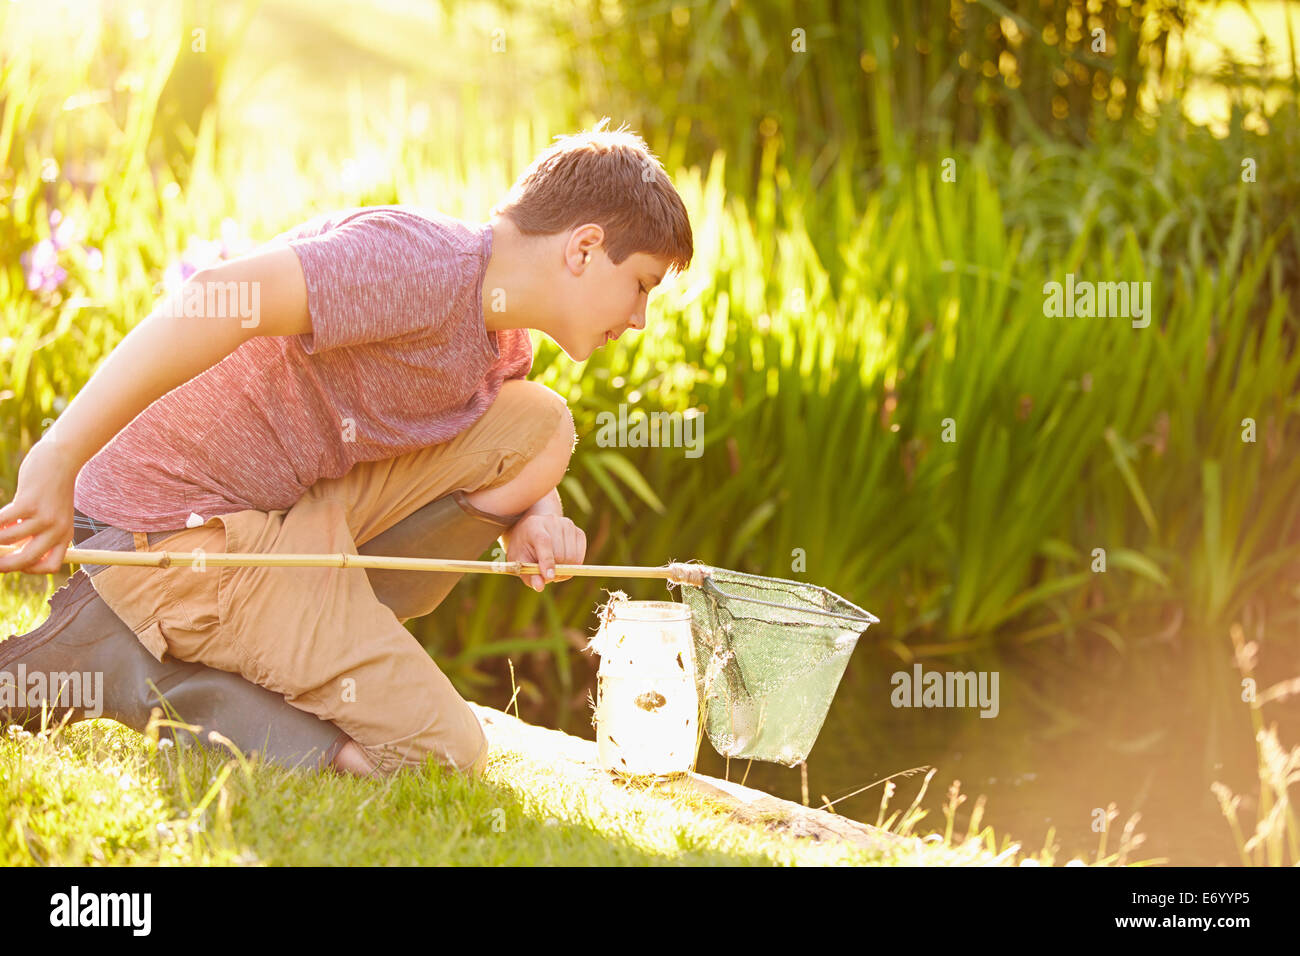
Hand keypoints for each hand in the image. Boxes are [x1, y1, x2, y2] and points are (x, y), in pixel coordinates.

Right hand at [0, 439, 77, 573]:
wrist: (61, 459)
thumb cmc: (51, 490)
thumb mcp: (51, 514)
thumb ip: (35, 533)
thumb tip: (7, 553)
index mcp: (65, 535)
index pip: (50, 566)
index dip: (30, 569)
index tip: (16, 561)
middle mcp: (57, 529)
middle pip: (26, 560)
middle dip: (3, 564)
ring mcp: (44, 517)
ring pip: (8, 539)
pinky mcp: (29, 503)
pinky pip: (0, 522)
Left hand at [503, 513, 586, 591]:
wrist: (534, 528)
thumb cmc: (523, 547)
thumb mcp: (518, 560)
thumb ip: (528, 574)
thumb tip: (540, 587)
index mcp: (534, 526)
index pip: (544, 542)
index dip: (548, 561)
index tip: (549, 578)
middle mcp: (552, 521)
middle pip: (560, 554)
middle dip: (554, 570)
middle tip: (545, 575)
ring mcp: (568, 525)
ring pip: (572, 558)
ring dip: (563, 570)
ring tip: (552, 569)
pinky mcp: (578, 532)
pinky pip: (580, 557)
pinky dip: (572, 566)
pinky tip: (562, 564)